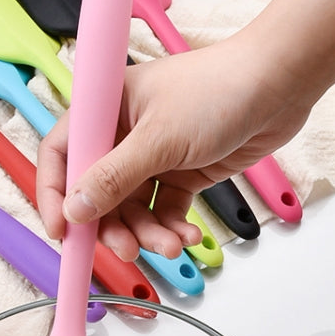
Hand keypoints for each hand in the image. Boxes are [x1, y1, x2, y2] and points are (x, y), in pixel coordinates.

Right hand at [37, 42, 311, 258]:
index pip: (62, 155)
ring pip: (135, 208)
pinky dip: (174, 227)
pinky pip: (167, 210)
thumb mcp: (160, 138)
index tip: (62, 233)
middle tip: (129, 250)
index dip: (56, 195)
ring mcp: (155, 156)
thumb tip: (75, 209)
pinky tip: (189, 236)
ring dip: (149, 233)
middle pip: (100, 193)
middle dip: (113, 226)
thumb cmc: (218, 90)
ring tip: (172, 245)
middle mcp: (125, 134)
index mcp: (106, 110)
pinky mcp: (184, 172)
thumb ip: (115, 177)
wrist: (278, 86)